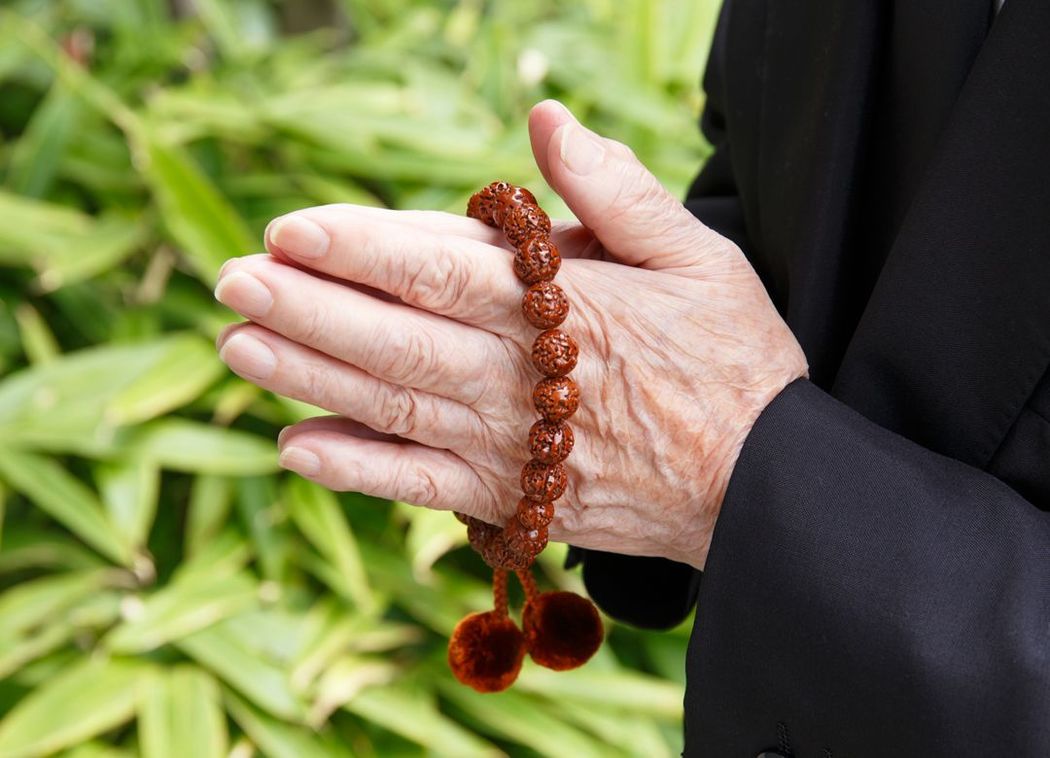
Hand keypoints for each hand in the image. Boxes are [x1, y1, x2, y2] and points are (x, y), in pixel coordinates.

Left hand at [214, 101, 806, 569]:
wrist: (761, 482)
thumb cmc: (730, 358)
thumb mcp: (696, 254)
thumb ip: (615, 188)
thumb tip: (544, 120)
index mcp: (564, 308)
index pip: (441, 272)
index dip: (359, 250)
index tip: (289, 230)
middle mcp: (521, 379)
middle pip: (396, 341)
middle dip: (307, 309)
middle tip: (231, 281)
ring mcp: (511, 447)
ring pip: (393, 409)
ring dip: (309, 380)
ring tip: (238, 348)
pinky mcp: (513, 498)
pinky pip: (422, 488)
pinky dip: (358, 473)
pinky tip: (296, 451)